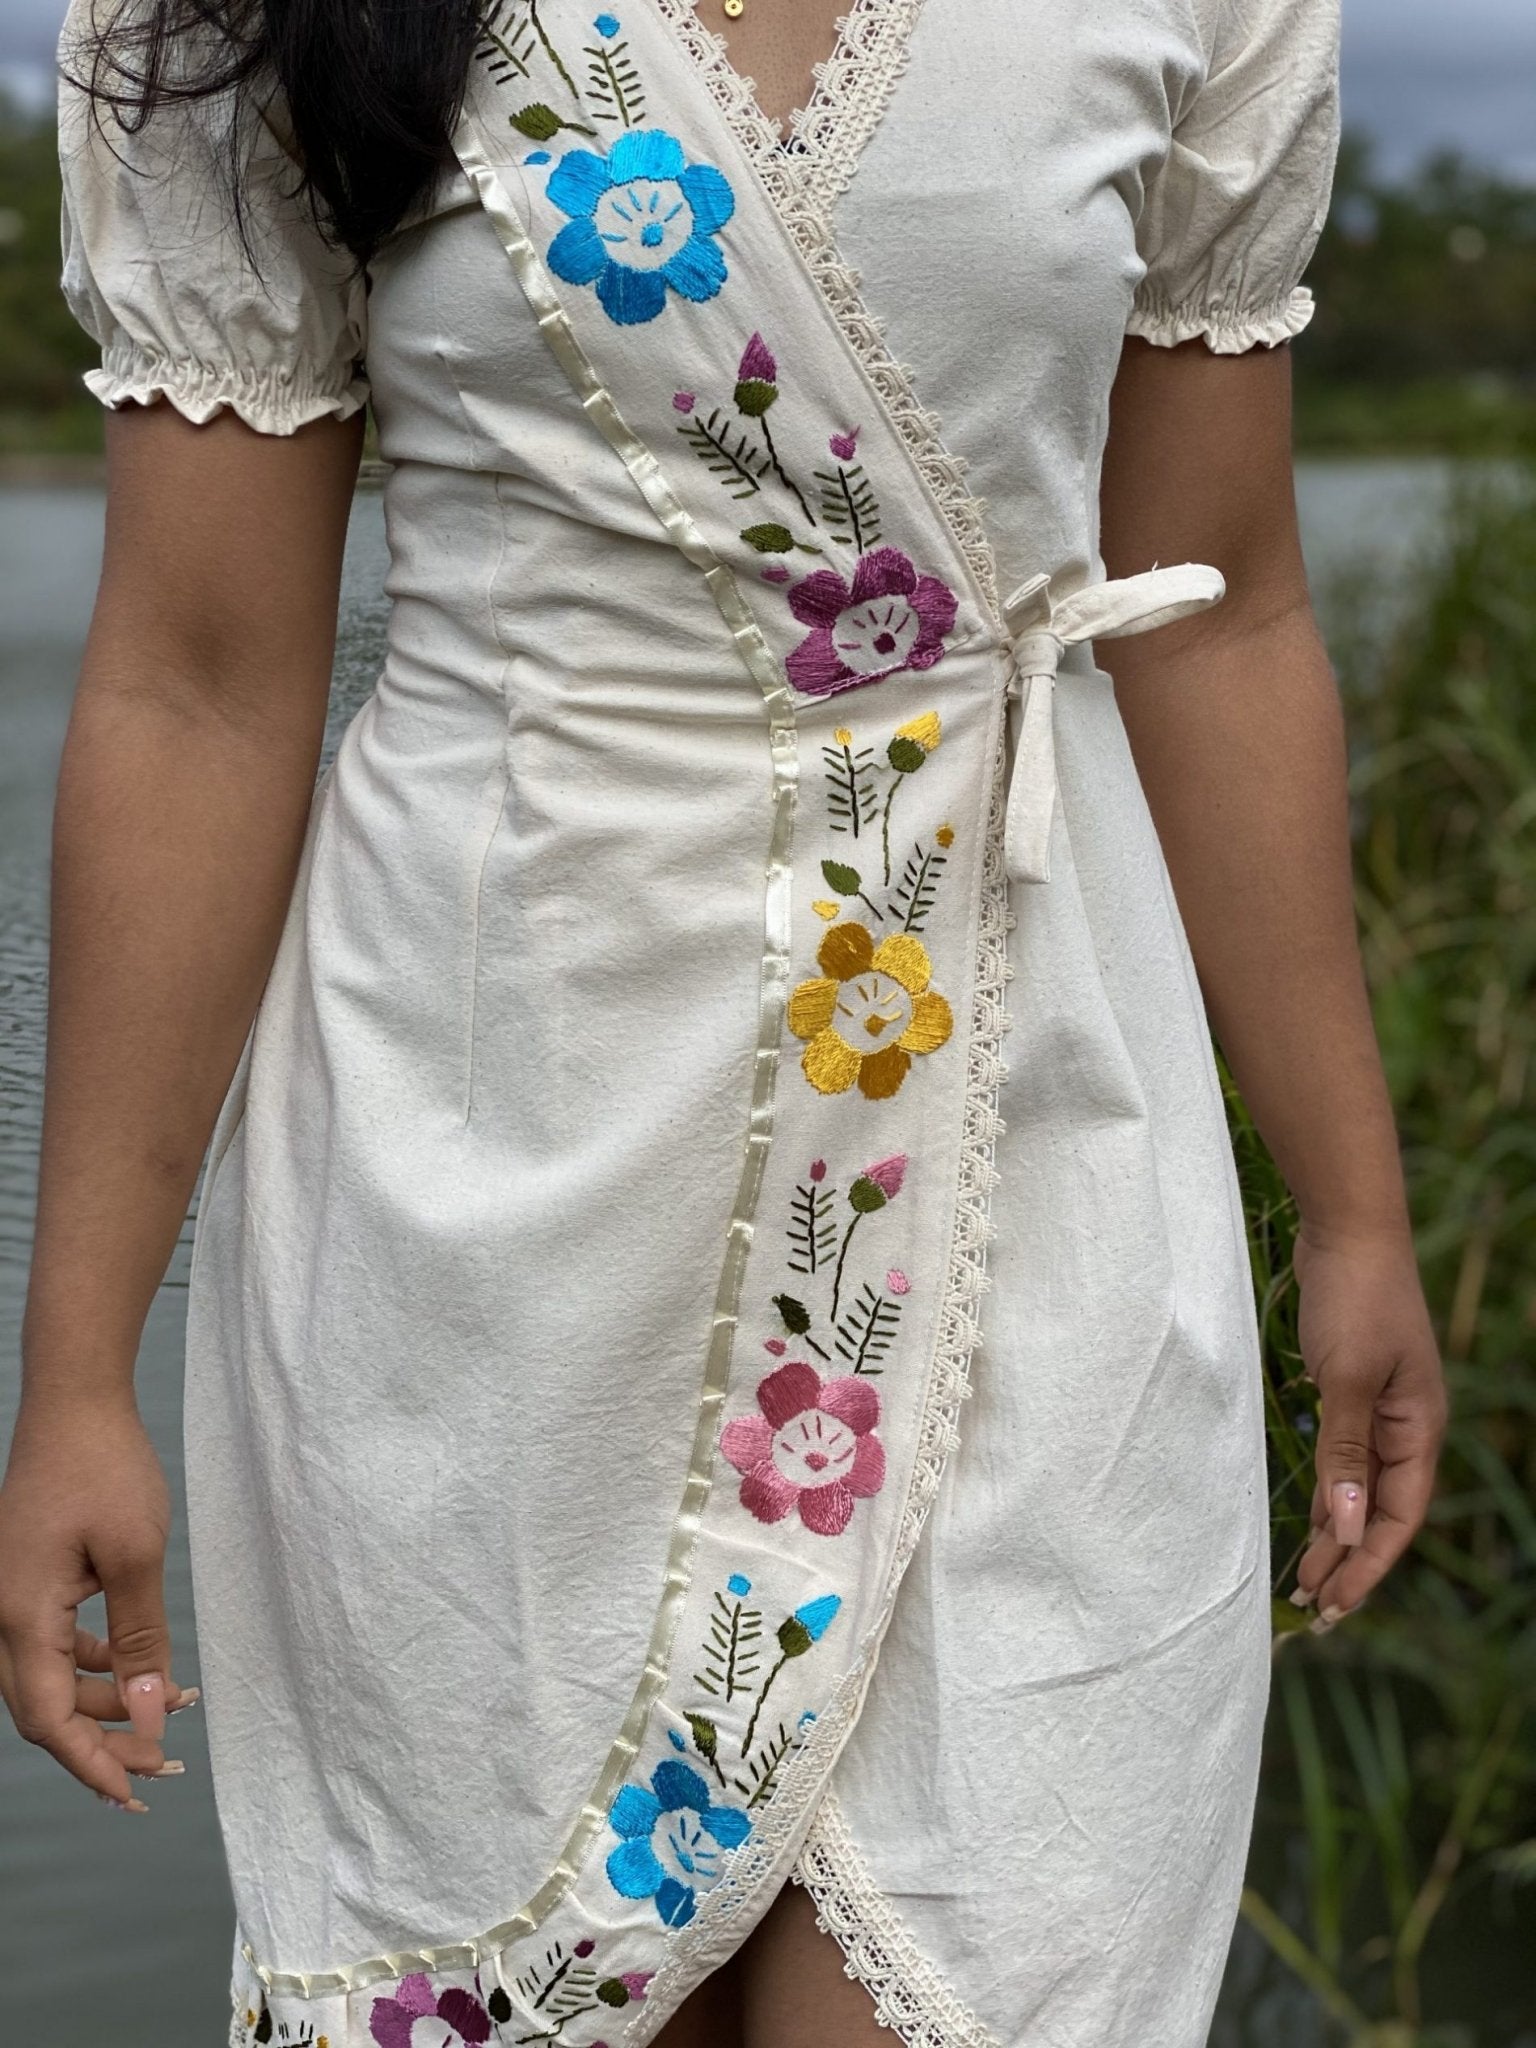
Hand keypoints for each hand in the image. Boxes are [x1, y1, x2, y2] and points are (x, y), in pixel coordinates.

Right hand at [0, 1388, 194, 1807]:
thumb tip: (150, 1715)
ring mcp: (9, 1596)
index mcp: (20, 1615)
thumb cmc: (104, 1466)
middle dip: (102, 1741)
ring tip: (171, 1708)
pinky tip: (137, 1665)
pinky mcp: (26, 1579)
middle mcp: (1, 1614)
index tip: (132, 1795)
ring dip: (104, 1700)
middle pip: (43, 1708)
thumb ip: (140, 1640)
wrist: (74, 1400)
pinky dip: (93, 1663)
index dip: (90, 1764)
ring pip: (49, 1677)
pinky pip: (52, 1642)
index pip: (47, 1719)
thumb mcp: (136, 1555)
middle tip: (163, 1764)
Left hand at [1289, 1225, 1447, 1624]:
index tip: (1333, 1605)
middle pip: (1381, 1511)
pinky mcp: (1354, 1389)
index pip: (1397, 1517)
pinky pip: (1346, 1457)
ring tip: (1305, 1576)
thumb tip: (1346, 1528)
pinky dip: (1329, 1490)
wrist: (1349, 1230)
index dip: (1367, 1565)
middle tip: (1310, 1607)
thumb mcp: (1345, 1380)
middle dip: (1350, 1561)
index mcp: (1419, 1429)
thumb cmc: (1353, 1299)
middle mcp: (1407, 1426)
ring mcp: (1382, 1408)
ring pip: (1361, 1487)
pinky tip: (1311, 1515)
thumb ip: (1345, 1454)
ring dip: (1336, 1529)